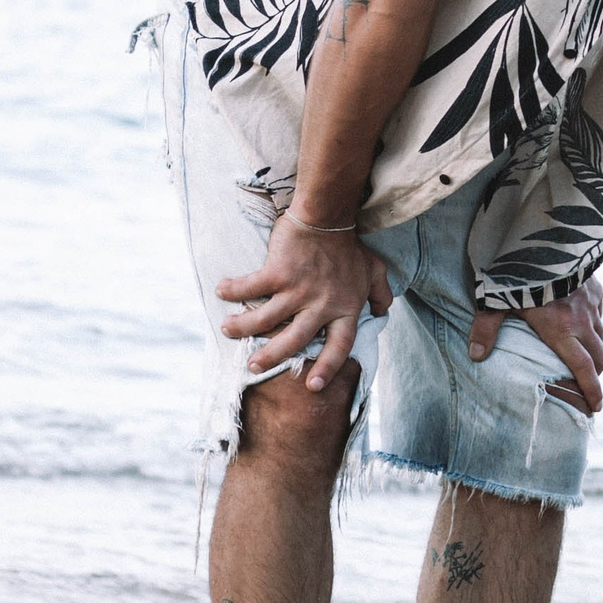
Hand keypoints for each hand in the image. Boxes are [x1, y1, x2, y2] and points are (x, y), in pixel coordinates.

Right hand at [218, 216, 394, 386]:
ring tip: (227, 330)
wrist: (328, 215)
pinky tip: (221, 291)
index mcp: (346, 308)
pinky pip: (251, 287)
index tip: (313, 386)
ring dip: (243, 327)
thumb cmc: (349, 246)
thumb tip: (382, 312)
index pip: (340, 345)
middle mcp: (322, 304)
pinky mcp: (278, 273)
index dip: (328, 367)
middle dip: (272, 356)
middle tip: (254, 366)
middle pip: (295, 339)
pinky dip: (234, 290)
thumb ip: (380, 294)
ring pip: (266, 319)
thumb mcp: (374, 270)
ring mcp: (299, 290)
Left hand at [469, 273, 602, 413]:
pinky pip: (600, 315)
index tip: (596, 407)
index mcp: (560, 329)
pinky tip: (581, 324)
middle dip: (596, 377)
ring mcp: (591, 303)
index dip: (591, 391)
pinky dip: (594, 327)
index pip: (583, 369)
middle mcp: (581, 320)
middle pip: (600, 358)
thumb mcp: (495, 300)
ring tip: (584, 359)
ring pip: (602, 337)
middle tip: (588, 388)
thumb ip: (486, 329)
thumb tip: (476, 356)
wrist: (543, 232)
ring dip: (595, 352)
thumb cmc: (517, 269)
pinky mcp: (596, 287)